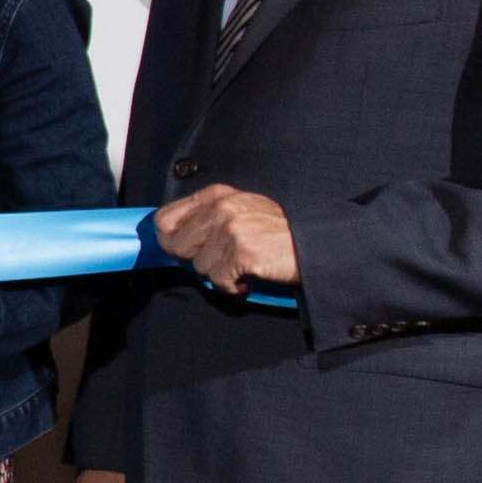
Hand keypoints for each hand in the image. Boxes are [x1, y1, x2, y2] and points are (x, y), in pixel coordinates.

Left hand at [151, 182, 297, 294]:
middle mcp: (221, 208)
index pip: (164, 219)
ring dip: (220, 273)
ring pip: (199, 267)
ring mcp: (231, 230)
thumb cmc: (277, 232)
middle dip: (196, 259)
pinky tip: (250, 277)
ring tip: (243, 264)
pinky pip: (219, 282)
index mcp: (217, 195)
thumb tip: (169, 238)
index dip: (169, 240)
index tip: (183, 250)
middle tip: (222, 259)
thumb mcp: (240, 211)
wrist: (317, 244)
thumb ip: (206, 218)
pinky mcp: (242, 253)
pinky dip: (234, 287)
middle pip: (176, 246)